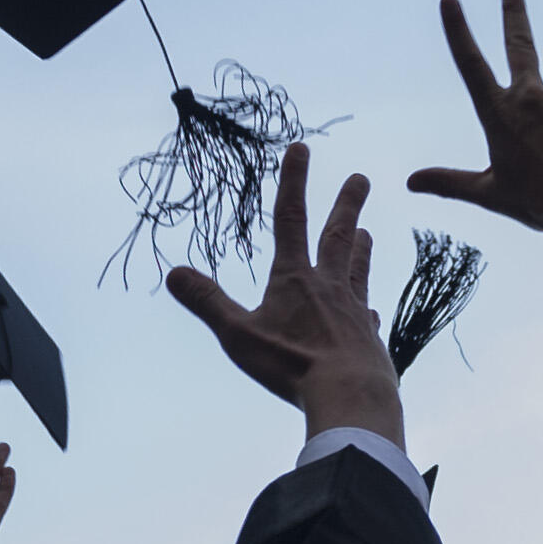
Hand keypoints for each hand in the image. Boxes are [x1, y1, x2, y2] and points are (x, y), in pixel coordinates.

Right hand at [168, 142, 403, 447]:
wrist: (351, 395)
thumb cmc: (291, 365)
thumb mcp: (237, 334)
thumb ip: (207, 302)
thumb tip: (173, 273)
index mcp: (294, 278)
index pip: (289, 218)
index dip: (292, 181)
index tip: (300, 148)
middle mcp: (328, 287)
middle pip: (337, 236)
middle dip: (346, 204)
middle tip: (360, 178)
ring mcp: (353, 312)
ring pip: (357, 270)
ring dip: (360, 248)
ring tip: (366, 232)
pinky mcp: (369, 340)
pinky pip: (366, 317)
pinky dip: (365, 309)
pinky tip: (369, 311)